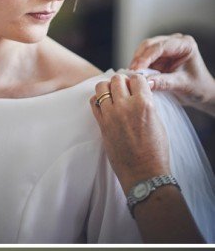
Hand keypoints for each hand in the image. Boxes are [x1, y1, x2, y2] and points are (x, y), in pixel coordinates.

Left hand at [90, 73, 170, 194]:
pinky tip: (105, 104)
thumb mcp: (157, 121)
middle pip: (117, 79)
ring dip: (107, 88)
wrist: (143, 172)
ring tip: (114, 95)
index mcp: (144, 104)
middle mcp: (126, 107)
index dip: (137, 80)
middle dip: (121, 82)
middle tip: (125, 90)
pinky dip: (97, 99)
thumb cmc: (155, 150)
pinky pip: (93, 103)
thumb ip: (147, 103)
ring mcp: (111, 115)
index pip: (136, 78)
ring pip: (101, 87)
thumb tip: (139, 93)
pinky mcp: (101, 125)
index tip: (136, 85)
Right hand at [129, 33, 214, 111]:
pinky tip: (136, 77)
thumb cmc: (198, 87)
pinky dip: (138, 68)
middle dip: (139, 59)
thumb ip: (163, 82)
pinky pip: (143, 59)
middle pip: (149, 45)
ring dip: (136, 63)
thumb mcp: (182, 85)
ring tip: (132, 77)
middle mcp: (174, 42)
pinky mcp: (158, 58)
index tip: (136, 70)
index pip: (161, 47)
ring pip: (143, 51)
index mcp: (185, 44)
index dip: (146, 58)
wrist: (201, 92)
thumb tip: (144, 82)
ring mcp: (165, 49)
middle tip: (131, 75)